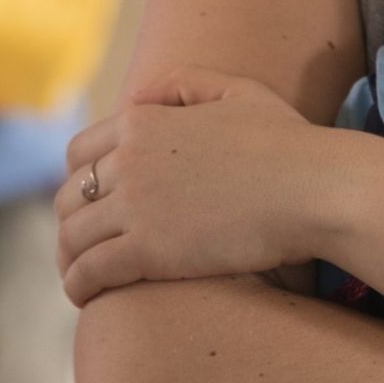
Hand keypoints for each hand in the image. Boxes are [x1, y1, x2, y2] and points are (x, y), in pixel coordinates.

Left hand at [55, 66, 350, 305]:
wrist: (315, 189)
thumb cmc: (289, 143)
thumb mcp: (237, 91)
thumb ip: (181, 84)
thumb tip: (133, 97)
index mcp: (142, 121)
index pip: (79, 153)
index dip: (78, 181)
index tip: (88, 204)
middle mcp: (128, 160)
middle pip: (69, 196)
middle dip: (70, 222)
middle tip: (83, 247)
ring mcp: (134, 206)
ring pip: (72, 237)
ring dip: (68, 259)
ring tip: (79, 277)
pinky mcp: (147, 250)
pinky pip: (90, 271)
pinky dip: (78, 286)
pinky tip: (85, 297)